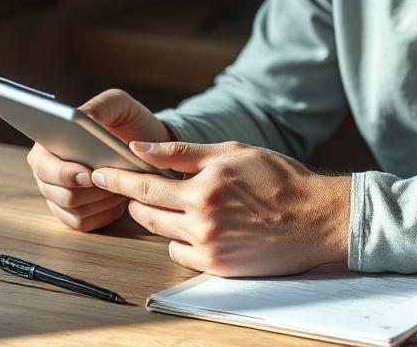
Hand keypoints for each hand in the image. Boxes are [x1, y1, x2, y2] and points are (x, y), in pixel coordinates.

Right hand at [26, 88, 171, 231]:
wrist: (148, 148)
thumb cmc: (129, 123)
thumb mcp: (120, 105)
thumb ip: (101, 106)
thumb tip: (82, 117)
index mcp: (48, 145)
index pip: (41, 163)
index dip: (61, 172)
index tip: (88, 173)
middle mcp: (47, 173)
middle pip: (55, 192)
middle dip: (88, 189)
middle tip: (115, 180)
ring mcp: (58, 196)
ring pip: (71, 209)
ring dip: (100, 199)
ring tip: (121, 184)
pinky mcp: (74, 215)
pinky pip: (83, 223)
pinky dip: (103, 213)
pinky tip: (118, 199)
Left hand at [91, 140, 351, 276]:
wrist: (317, 218)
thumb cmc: (279, 178)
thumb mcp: (234, 152)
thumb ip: (184, 153)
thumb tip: (141, 149)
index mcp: (205, 185)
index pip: (146, 184)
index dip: (118, 180)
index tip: (99, 174)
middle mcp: (203, 217)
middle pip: (146, 212)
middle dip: (134, 199)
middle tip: (131, 189)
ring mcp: (209, 245)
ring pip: (162, 233)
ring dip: (158, 218)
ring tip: (175, 204)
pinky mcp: (218, 266)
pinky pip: (180, 254)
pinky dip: (180, 240)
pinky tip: (196, 227)